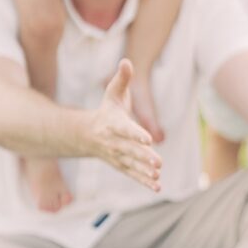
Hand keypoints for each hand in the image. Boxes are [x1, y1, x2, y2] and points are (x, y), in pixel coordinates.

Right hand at [88, 59, 161, 190]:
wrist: (88, 134)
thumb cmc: (107, 110)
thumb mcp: (112, 93)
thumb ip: (122, 79)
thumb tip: (127, 61)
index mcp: (113, 124)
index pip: (125, 130)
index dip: (136, 134)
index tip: (148, 140)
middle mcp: (113, 142)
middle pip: (129, 150)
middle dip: (143, 157)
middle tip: (158, 162)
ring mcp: (117, 156)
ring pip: (131, 165)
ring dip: (144, 172)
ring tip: (157, 175)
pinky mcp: (121, 165)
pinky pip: (132, 175)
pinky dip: (143, 182)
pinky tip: (157, 187)